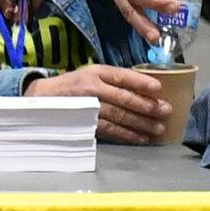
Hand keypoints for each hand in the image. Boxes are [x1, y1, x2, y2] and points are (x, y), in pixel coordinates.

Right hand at [24, 61, 173, 140]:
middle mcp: (92, 88)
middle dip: (147, 106)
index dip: (141, 83)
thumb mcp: (91, 73)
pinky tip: (141, 138)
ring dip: (141, 124)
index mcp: (96, 72)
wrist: (43, 98)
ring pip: (119, 117)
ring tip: (158, 128)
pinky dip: (127, 135)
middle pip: (124, 98)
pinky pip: (110, 131)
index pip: (123, 76)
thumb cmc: (74, 84)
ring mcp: (88, 108)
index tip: (159, 88)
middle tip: (165, 111)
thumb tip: (144, 88)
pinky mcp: (86, 124)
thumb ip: (113, 79)